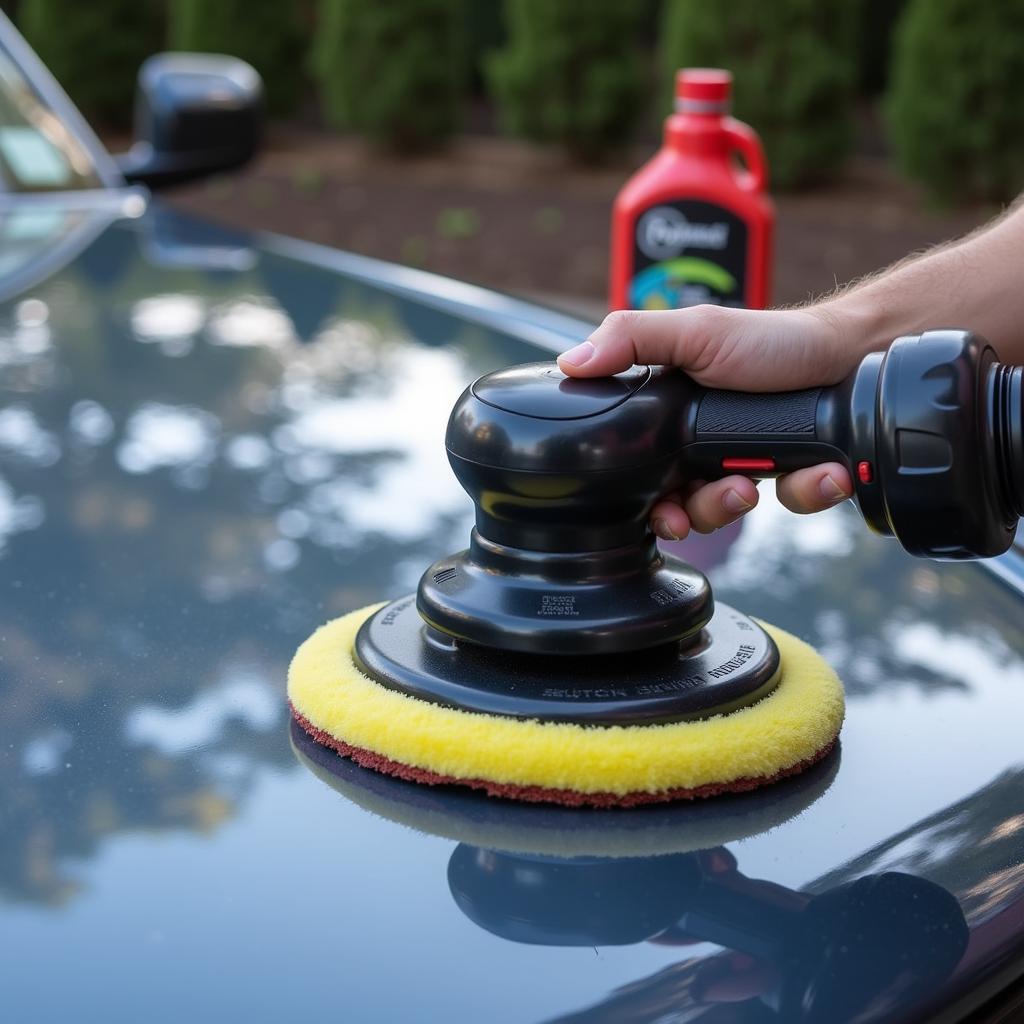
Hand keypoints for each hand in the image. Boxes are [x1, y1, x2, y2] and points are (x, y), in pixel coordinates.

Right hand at [557, 304, 858, 539]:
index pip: (638, 476)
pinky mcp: (793, 476)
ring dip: (743, 502)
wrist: (850, 350)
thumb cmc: (772, 339)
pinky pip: (792, 503)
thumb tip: (571, 362)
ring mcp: (747, 464)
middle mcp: (702, 448)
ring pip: (731, 512)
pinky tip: (822, 472)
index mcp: (669, 420)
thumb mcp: (697, 331)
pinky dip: (808, 490)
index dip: (645, 504)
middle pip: (682, 507)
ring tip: (760, 480)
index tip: (659, 514)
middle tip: (723, 495)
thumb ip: (633, 340)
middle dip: (699, 512)